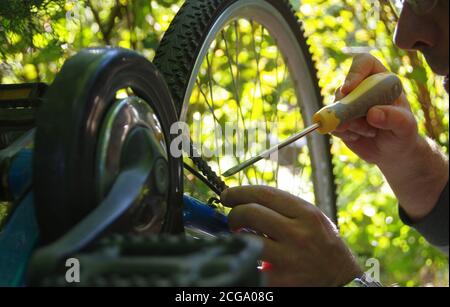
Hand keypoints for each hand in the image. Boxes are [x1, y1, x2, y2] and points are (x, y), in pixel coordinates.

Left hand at [221, 186, 361, 286]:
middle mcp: (298, 234)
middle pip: (251, 213)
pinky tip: (244, 258)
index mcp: (306, 214)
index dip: (240, 192)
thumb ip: (285, 209)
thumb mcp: (313, 220)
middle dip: (234, 214)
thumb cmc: (324, 247)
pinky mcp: (281, 282)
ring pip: (246, 239)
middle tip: (232, 220)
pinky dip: (243, 260)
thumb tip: (247, 200)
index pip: (264, 194)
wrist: (343, 283)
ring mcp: (290, 259)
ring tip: (238, 238)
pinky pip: (251, 267)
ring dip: (235, 237)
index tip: (228, 195)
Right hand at [333, 53, 419, 164]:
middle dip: (349, 108)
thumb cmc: (402, 133)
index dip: (354, 73)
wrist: (391, 152)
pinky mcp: (338, 119)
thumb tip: (372, 113)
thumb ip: (394, 118)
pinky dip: (342, 133)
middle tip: (361, 125)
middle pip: (344, 88)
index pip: (363, 63)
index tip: (349, 89)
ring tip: (369, 133)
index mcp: (380, 80)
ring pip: (336, 107)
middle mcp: (361, 88)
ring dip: (349, 124)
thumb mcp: (405, 126)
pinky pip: (331, 123)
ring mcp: (348, 104)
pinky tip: (357, 137)